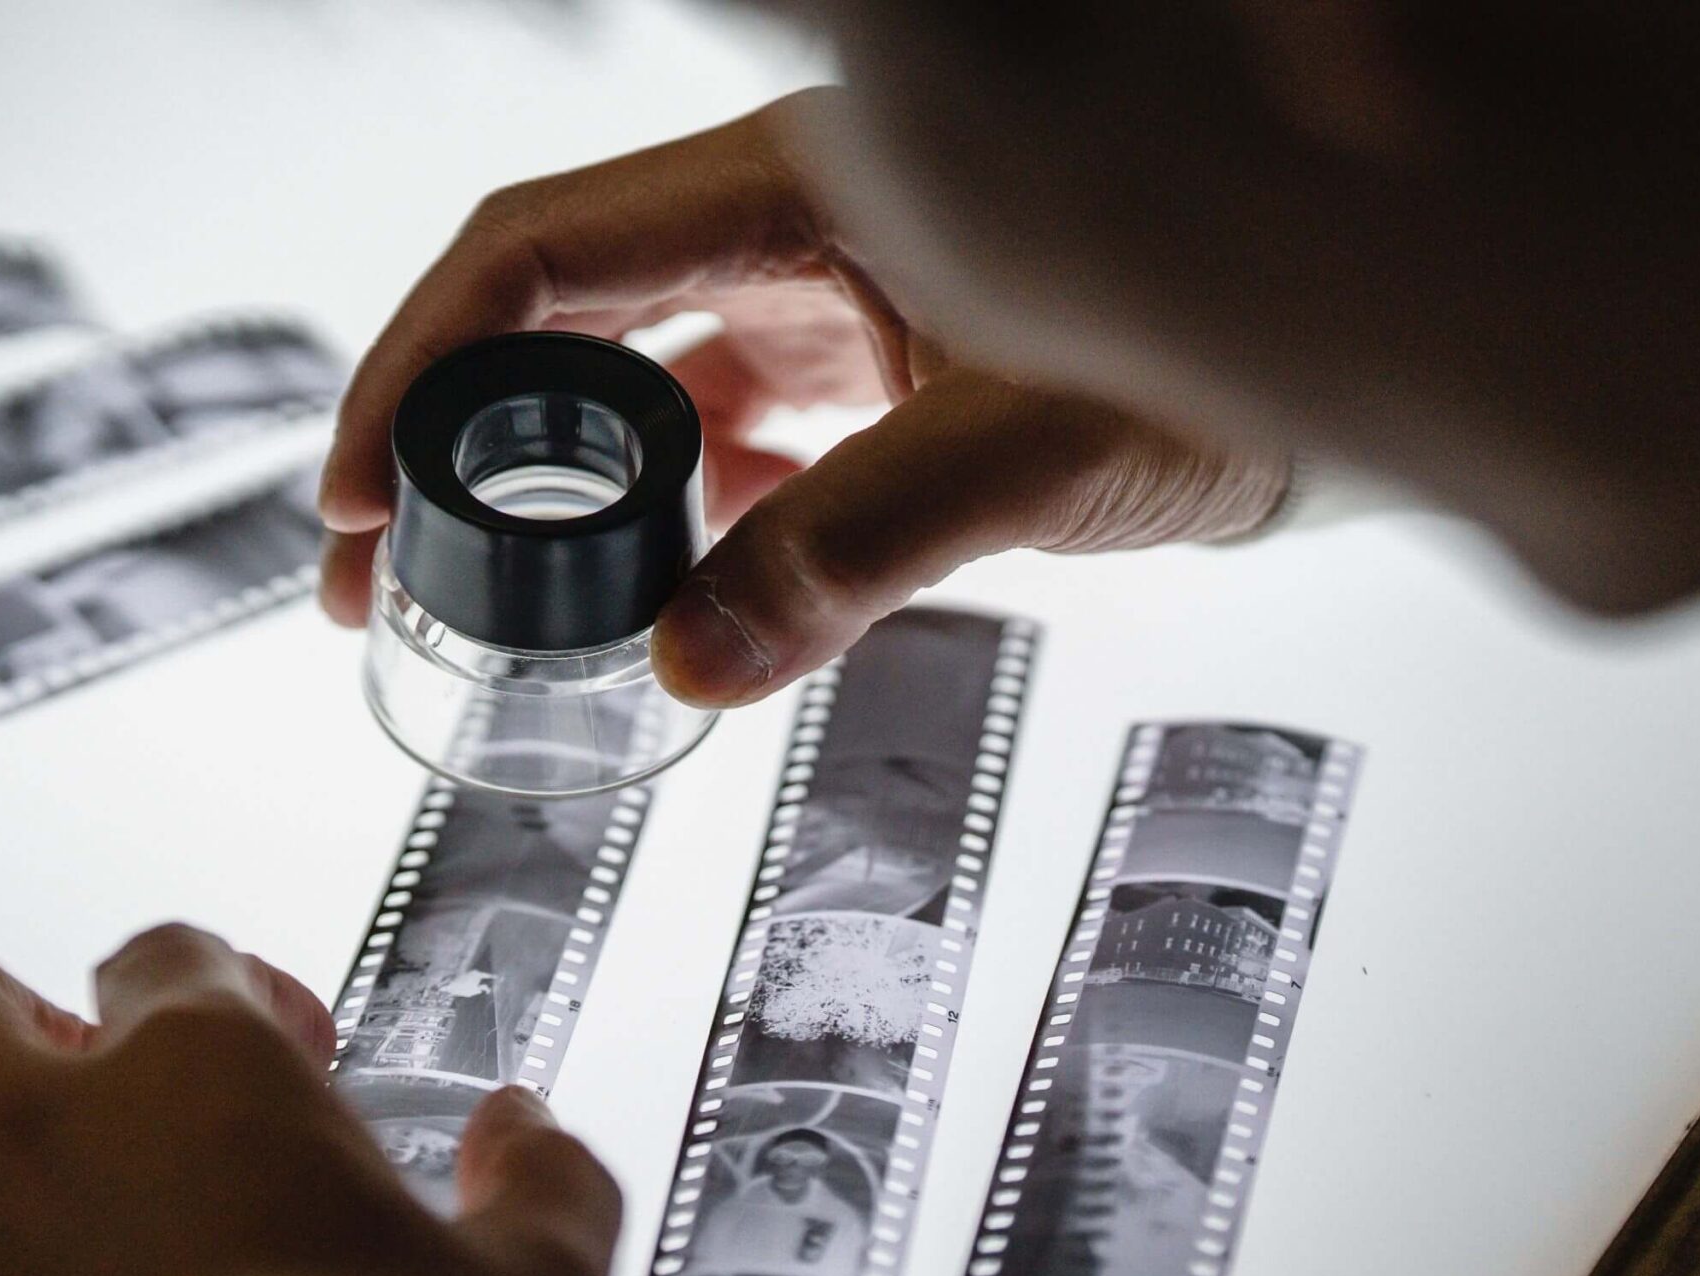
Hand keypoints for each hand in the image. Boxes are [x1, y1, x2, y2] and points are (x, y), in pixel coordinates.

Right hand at [319, 89, 1290, 708]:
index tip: (351, 493)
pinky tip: (667, 602)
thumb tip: (689, 662)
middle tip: (373, 583)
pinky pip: (729, 442)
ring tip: (484, 612)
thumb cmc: (1226, 359)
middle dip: (446, 443)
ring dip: (552, 494)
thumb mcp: (1030, 450)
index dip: (419, 363)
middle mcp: (795, 230)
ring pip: (635, 386)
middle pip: (556, 317)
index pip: (545, 251)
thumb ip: (859, 545)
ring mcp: (829, 301)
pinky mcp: (869, 373)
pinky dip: (678, 522)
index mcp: (803, 189)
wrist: (1348, 363)